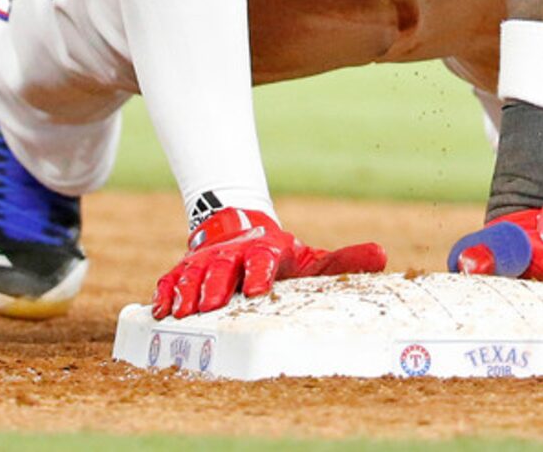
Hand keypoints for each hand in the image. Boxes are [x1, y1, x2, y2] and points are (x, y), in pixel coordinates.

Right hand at [153, 206, 385, 318]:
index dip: (259, 274)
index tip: (258, 289)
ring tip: (179, 313)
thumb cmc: (279, 256)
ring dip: (186, 292)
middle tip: (209, 307)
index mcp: (266, 252)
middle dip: (215, 287)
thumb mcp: (310, 258)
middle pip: (222, 269)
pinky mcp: (184, 270)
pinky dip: (163, 293)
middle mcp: (233, 256)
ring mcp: (206, 263)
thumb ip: (342, 261)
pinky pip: (169, 280)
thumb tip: (384, 256)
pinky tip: (159, 312)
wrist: (242, 229)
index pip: (263, 261)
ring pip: (193, 275)